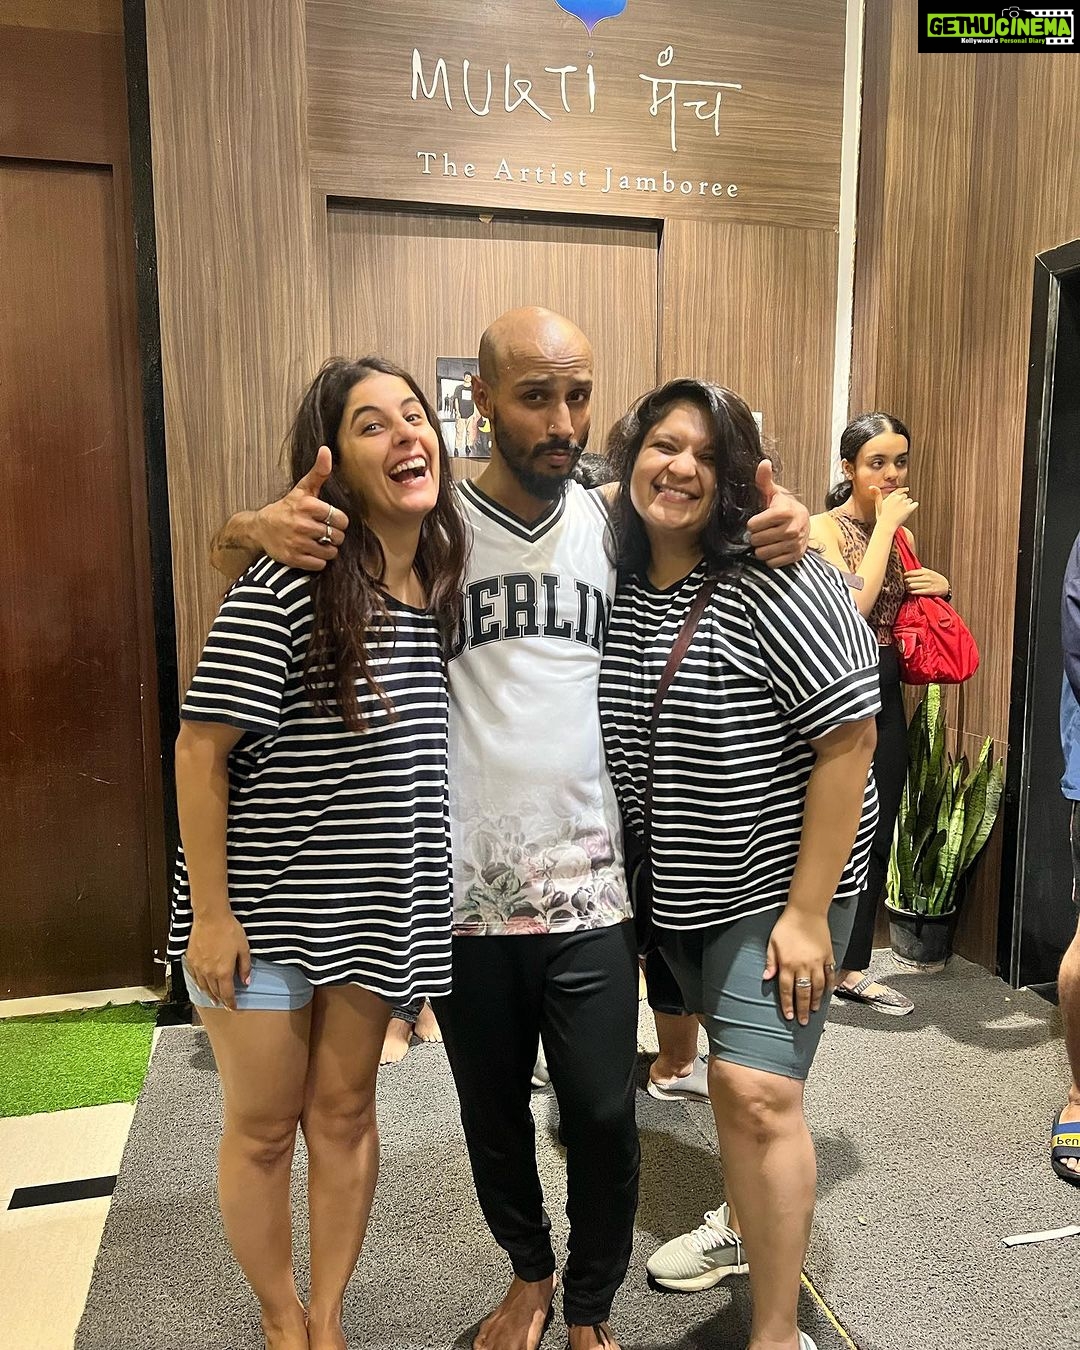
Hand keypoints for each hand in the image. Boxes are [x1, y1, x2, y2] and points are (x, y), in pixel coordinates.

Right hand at [185, 913, 250, 1011]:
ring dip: (209, 995)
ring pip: (203, 987)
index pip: (227, 994)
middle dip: (221, 1000)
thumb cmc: (228, 930)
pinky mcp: (191, 959)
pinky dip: (199, 984)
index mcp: (223, 972)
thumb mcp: (243, 948)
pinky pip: (194, 977)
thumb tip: (246, 981)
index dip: (231, 1003)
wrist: (210, 917)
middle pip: (215, 992)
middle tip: (225, 1005)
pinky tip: (201, 985)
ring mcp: (198, 967)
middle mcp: (209, 973)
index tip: (234, 1008)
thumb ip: (245, 967)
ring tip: (213, 999)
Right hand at [252, 446, 349, 570]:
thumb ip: (318, 472)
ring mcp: (297, 543)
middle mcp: (301, 524)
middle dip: (334, 536)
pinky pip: (319, 564)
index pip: (340, 519)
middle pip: (337, 536)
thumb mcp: (302, 489)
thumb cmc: (287, 507)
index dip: (339, 521)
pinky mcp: (293, 559)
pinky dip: (319, 560)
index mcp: (307, 506)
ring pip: (330, 552)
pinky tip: (311, 552)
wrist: (260, 528)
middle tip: (325, 532)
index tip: (331, 520)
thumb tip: (326, 450)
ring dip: (328, 549)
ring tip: (318, 542)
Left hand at [747, 461, 809, 567]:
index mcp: (785, 512)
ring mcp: (795, 544)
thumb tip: (764, 462)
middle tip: (763, 531)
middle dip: (756, 536)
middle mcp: (792, 529)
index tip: (757, 521)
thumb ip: (764, 480)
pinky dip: (770, 558)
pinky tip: (774, 548)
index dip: (752, 524)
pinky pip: (772, 563)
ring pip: (763, 553)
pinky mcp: (796, 556)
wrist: (804, 521)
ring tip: (768, 539)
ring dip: (762, 548)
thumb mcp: (772, 493)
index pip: (754, 525)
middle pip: (757, 540)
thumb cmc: (783, 507)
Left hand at [763, 907, 835, 1024]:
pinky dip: (829, 986)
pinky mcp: (828, 956)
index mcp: (787, 963)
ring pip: (818, 987)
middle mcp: (803, 965)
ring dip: (815, 1000)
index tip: (789, 1015)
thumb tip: (766, 977)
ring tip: (813, 1010)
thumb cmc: (787, 926)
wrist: (806, 911)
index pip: (786, 989)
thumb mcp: (772, 942)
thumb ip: (770, 961)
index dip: (787, 1004)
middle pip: (803, 992)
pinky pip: (829, 975)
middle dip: (802, 1009)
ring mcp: (817, 962)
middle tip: (802, 1021)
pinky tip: (827, 994)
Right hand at [871, 485, 917, 531]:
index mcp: (892, 496)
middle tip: (898, 509)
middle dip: (903, 501)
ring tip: (901, 512)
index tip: (907, 489)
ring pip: (910, 500)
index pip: (900, 490)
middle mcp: (898, 498)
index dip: (904, 490)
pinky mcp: (909, 509)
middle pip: (905, 496)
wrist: (886, 526)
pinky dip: (913, 507)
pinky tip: (908, 511)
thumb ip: (877, 494)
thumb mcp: (878, 504)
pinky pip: (915, 504)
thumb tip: (870, 486)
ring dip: (908, 505)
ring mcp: (904, 503)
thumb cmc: (881, 516)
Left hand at [904, 567, 949, 596]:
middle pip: (910, 580)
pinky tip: (911, 592)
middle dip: (906, 582)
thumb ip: (920, 570)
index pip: (911, 572)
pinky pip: (917, 592)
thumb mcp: (929, 572)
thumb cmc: (935, 579)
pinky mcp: (929, 591)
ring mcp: (928, 585)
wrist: (946, 586)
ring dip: (907, 588)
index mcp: (926, 571)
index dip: (905, 575)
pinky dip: (912, 592)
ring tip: (907, 588)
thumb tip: (909, 569)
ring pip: (912, 586)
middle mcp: (927, 577)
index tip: (904, 577)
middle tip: (905, 583)